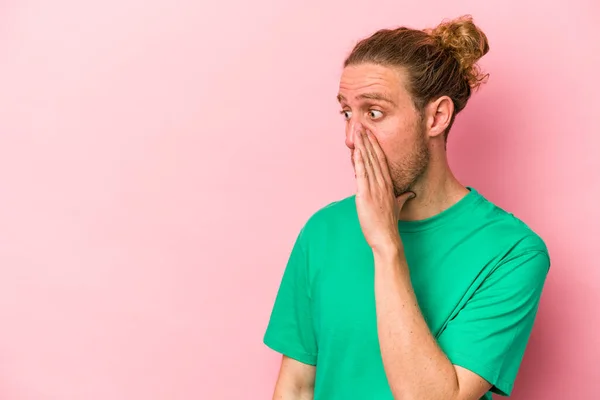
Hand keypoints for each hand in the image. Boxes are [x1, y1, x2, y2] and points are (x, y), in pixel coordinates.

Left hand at [353, 130, 414, 252]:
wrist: (386, 238)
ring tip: (357, 131)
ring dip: (362, 146)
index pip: (381, 160)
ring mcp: (374, 188)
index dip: (375, 145)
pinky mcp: (365, 195)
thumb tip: (410, 194)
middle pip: (374, 156)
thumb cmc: (388, 224)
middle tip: (361, 124)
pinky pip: (361, 175)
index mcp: (388, 184)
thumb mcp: (397, 207)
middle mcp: (382, 183)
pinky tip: (355, 151)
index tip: (370, 133)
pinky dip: (358, 162)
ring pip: (367, 162)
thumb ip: (402, 198)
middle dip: (367, 140)